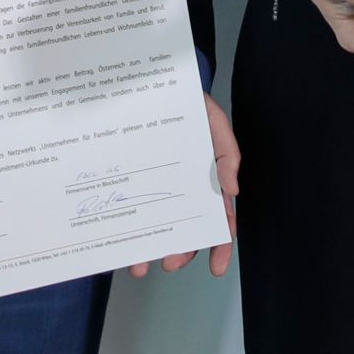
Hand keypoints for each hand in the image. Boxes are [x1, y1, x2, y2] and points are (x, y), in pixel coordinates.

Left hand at [127, 93, 239, 277]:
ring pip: (158, 228)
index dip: (221, 244)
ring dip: (152, 251)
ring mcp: (158, 189)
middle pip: (188, 230)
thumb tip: (234, 190)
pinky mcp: (134, 184)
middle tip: (170, 263)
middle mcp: (185, 191)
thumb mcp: (215, 123)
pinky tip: (120, 247)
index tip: (217, 268)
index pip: (221, 219)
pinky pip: (131, 212)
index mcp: (209, 181)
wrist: (156, 86)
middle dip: (182, 252)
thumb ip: (227, 153)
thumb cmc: (192, 104)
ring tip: (140, 265)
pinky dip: (128, 233)